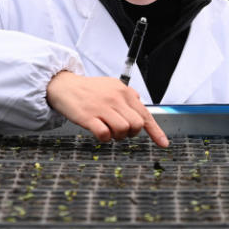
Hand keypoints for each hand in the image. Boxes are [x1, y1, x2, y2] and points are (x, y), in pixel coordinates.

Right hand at [46, 71, 168, 146]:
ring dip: (116, 136)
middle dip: (131, 133)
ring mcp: (102, 107)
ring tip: (107, 130)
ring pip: (122, 130)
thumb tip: (139, 105)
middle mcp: (116, 98)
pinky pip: (104, 135)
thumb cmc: (89, 89)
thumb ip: (127, 96)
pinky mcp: (89, 116)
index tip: (163, 144)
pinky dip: (103, 138)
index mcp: (124, 92)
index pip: (145, 114)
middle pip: (136, 125)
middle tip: (120, 131)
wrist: (64, 85)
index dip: (156, 132)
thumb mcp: (112, 86)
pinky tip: (98, 132)